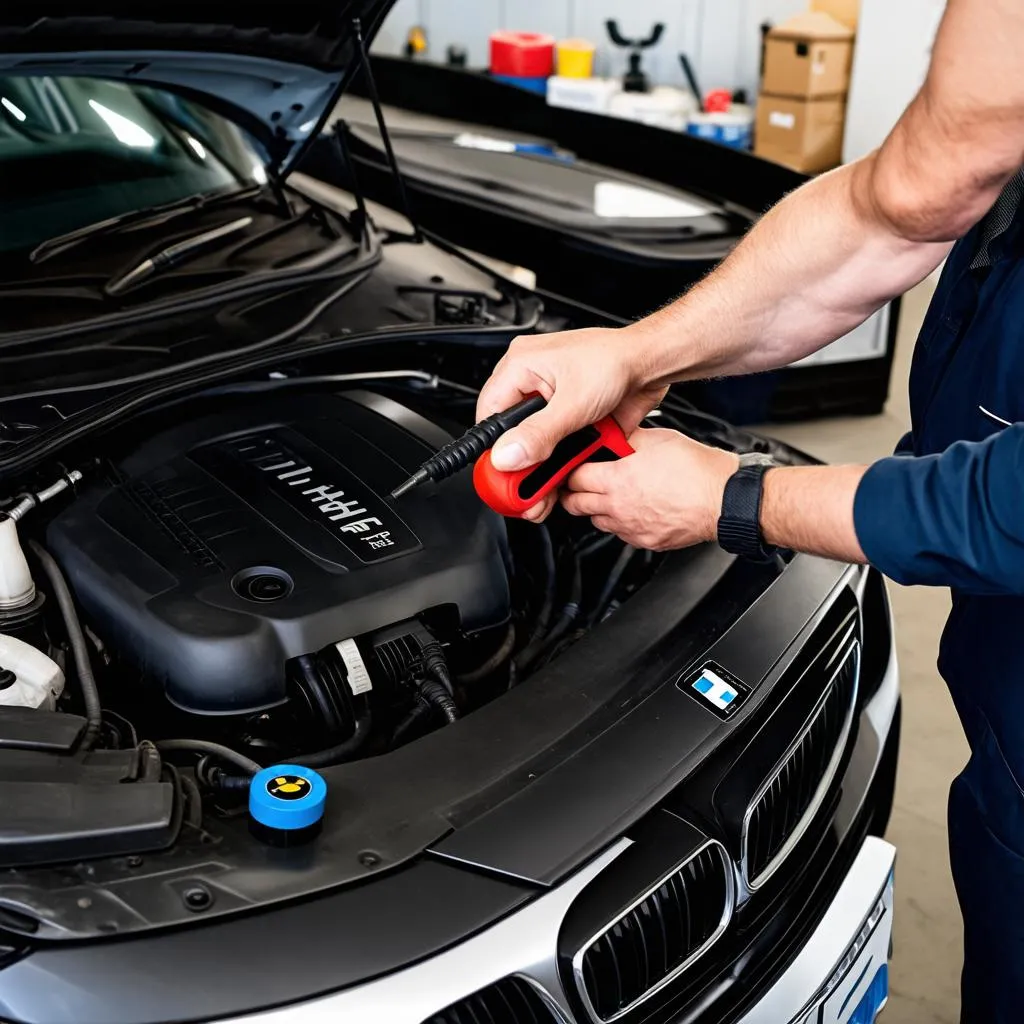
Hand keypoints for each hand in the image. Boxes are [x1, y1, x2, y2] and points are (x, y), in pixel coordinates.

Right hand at [476, 326, 666, 520]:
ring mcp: (550, 401)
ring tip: (546, 491)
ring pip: (532, 445)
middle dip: (519, 467)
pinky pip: (552, 445)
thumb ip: (539, 434)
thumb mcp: (573, 403)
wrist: (650, 366)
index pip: (490, 415)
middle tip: (525, 492)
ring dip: (540, 469)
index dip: (494, 449)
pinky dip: (557, 463)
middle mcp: (531, 382)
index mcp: (520, 366)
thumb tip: (507, 456)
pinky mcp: (567, 416)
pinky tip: (563, 476)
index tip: (502, 477)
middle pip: (509, 435)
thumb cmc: (616, 360)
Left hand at [561, 428, 739, 549]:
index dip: (571, 470)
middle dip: (573, 493)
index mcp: (617, 480)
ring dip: (597, 509)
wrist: (724, 499)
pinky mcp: (647, 542)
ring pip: (597, 522)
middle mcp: (619, 508)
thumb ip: (628, 437)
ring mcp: (632, 528)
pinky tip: (634, 510)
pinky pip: (622, 534)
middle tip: (578, 484)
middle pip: (575, 505)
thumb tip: (614, 433)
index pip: (574, 478)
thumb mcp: (657, 438)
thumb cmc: (697, 470)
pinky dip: (622, 523)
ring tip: (610, 495)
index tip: (574, 467)